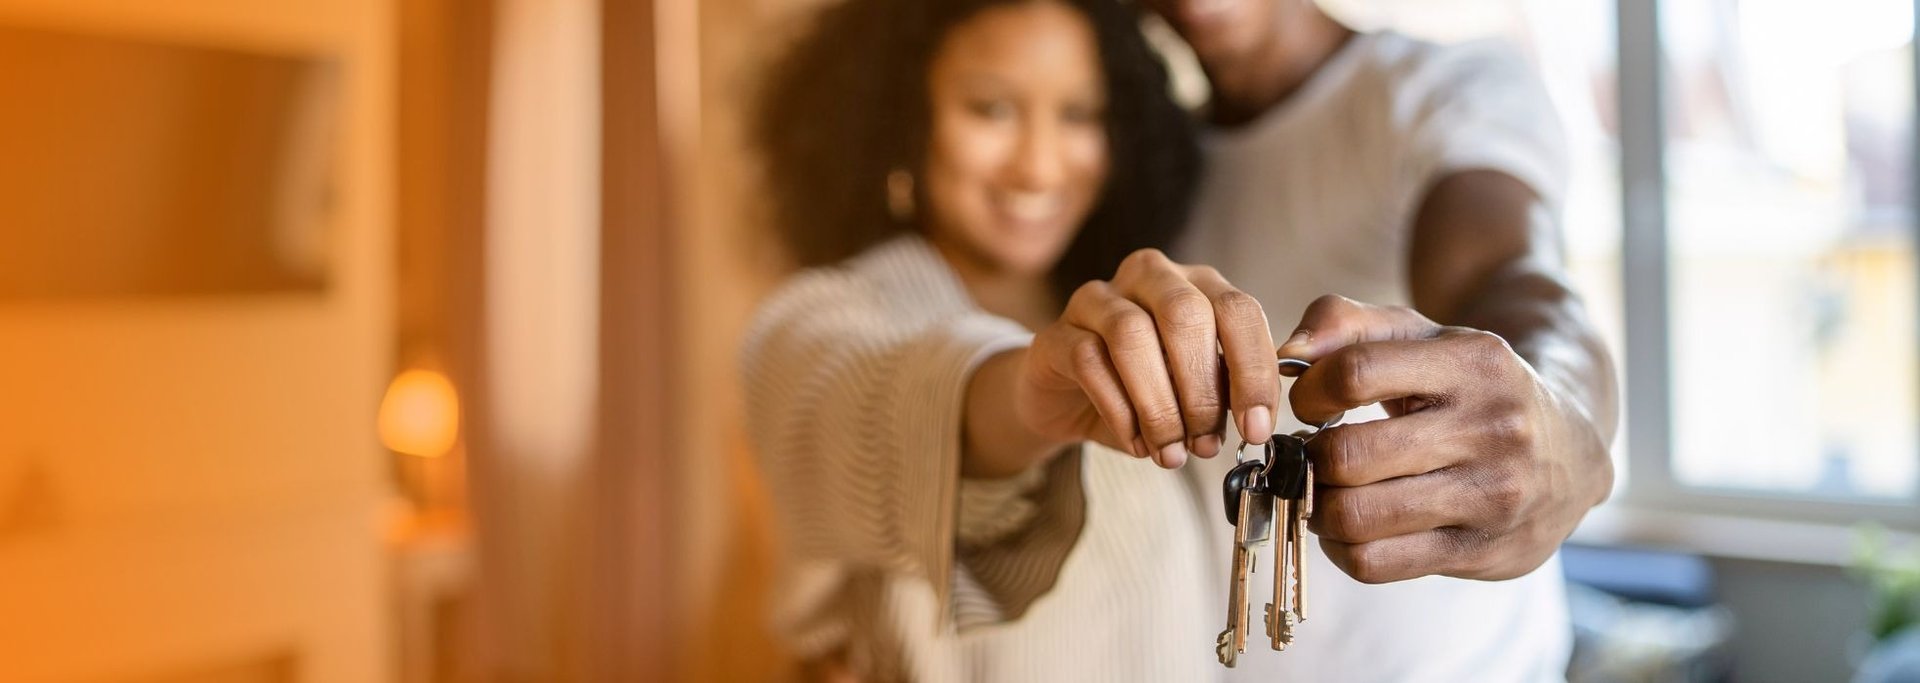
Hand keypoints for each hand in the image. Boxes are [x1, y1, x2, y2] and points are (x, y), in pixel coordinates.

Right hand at [1016, 249, 1280, 468]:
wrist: (1068, 401)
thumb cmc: (1144, 389)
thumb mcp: (1198, 389)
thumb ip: (1231, 388)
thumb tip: (1260, 418)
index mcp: (1195, 284)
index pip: (1237, 310)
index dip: (1253, 371)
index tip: (1256, 428)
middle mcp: (1148, 277)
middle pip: (1184, 314)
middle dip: (1202, 390)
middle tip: (1206, 443)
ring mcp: (1096, 299)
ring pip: (1132, 335)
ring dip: (1159, 405)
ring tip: (1171, 451)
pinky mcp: (1057, 334)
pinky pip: (1089, 361)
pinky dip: (1119, 411)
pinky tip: (1136, 443)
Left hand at [1277, 295, 1612, 582]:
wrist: (1570, 451)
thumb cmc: (1471, 388)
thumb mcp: (1422, 336)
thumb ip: (1346, 322)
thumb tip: (1288, 351)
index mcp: (1475, 362)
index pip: (1355, 374)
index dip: (1310, 391)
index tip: (1311, 403)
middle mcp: (1492, 428)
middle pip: (1349, 456)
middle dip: (1309, 458)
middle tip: (1313, 454)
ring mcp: (1491, 496)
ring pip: (1356, 516)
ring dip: (1320, 506)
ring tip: (1327, 490)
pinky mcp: (1481, 552)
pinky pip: (1375, 562)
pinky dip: (1341, 548)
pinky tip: (1351, 527)